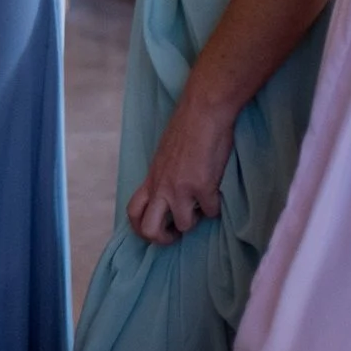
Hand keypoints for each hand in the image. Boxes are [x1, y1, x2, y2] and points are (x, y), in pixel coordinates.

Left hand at [126, 96, 233, 244]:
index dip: (141, 229)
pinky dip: (216, 206)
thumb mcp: (165, 156)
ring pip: (184, 225)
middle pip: (148, 229)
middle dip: (163, 238)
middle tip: (177, 231)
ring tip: (201, 204)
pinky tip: (217, 193)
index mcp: (151, 177)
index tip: (158, 228)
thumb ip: (164, 176)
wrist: (203, 112)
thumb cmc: (186, 128)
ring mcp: (181, 188)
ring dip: (195, 219)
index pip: (133, 211)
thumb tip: (169, 194)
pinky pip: (211, 212)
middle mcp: (162, 186)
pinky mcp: (203, 186)